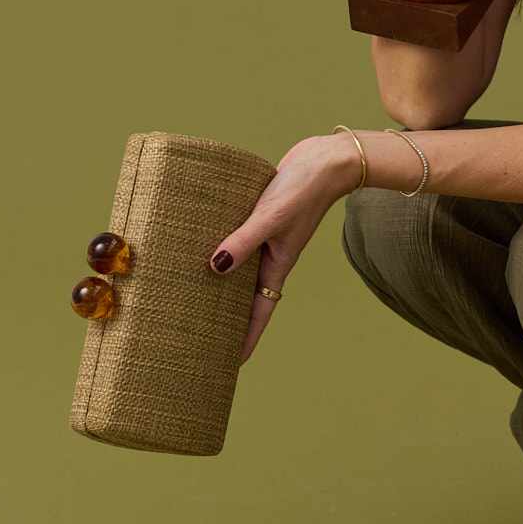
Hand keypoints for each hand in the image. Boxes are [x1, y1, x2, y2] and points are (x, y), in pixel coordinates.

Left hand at [207, 135, 358, 364]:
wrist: (328, 158)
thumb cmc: (305, 189)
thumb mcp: (272, 217)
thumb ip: (244, 240)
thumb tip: (215, 266)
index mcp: (278, 264)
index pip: (260, 312)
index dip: (247, 338)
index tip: (232, 364)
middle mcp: (271, 256)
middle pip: (247, 296)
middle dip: (229, 318)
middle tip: (203, 339)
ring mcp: (266, 237)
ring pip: (239, 269)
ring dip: (222, 283)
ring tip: (194, 299)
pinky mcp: (260, 217)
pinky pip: (237, 241)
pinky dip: (222, 248)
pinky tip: (203, 247)